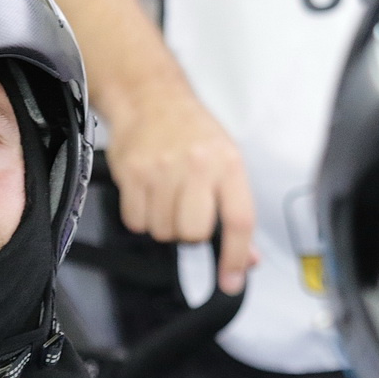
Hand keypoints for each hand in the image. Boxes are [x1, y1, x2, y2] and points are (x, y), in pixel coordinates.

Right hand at [103, 79, 256, 294]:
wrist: (149, 96)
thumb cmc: (191, 131)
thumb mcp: (225, 161)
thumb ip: (236, 210)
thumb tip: (247, 258)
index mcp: (228, 164)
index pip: (238, 220)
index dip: (236, 257)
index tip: (231, 281)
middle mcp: (197, 166)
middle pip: (194, 233)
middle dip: (189, 234)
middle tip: (186, 213)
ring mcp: (162, 169)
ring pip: (163, 231)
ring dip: (163, 224)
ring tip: (164, 197)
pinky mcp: (131, 173)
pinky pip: (135, 220)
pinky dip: (140, 217)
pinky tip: (146, 195)